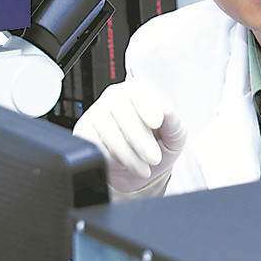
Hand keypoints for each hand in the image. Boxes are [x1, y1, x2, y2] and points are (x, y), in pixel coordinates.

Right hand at [73, 77, 185, 197]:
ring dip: (127, 153)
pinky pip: (92, 143)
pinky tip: (122, 164)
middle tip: (154, 158)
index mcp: (139, 90)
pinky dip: (109, 157)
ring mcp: (97, 112)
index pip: (139, 90)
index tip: (156, 123)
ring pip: (107, 129)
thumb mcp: (175, 136)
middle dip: (140, 139)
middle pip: (122, 109)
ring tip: (143, 168)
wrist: (143, 170)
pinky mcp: (84, 131)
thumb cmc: (160, 146)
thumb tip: (166, 107)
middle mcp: (116, 96)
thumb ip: (173, 121)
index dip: (147, 105)